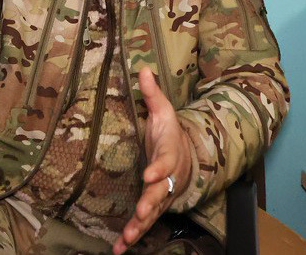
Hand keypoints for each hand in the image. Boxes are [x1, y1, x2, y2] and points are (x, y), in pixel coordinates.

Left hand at [113, 67, 191, 254]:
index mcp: (169, 155)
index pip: (165, 162)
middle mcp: (167, 179)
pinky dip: (133, 238)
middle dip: (150, 204)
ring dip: (140, 227)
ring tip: (127, 239)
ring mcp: (161, 196)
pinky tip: (118, 249)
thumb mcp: (164, 112)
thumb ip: (153, 95)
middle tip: (141, 213)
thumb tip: (143, 69)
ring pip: (152, 213)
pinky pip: (144, 225)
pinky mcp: (153, 208)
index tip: (149, 174)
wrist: (187, 158)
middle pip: (160, 194)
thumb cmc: (171, 134)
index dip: (158, 169)